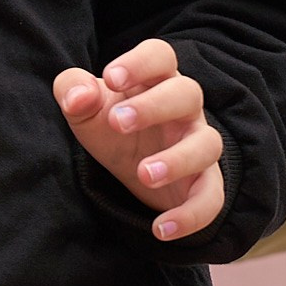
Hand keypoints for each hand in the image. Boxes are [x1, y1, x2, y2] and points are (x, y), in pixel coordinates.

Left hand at [55, 38, 224, 241]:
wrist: (133, 169)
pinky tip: (160, 230)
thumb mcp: (85, 109)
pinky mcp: (205, 184)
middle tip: (117, 123)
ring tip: (143, 174)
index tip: (111, 78)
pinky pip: (212, 198)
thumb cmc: (112, 126)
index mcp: (156, 80)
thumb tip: (77, 98)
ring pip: (207, 144)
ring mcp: (198, 145)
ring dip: (178, 159)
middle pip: (188, 94)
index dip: (140, 62)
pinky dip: (191, 216)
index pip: (160, 56)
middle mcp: (185, 109)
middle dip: (154, 106)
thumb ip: (73, 91)